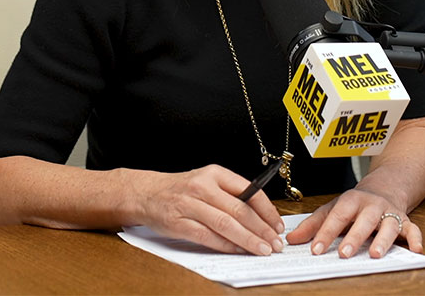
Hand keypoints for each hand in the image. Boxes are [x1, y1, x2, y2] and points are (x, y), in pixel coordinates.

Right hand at [132, 165, 285, 255]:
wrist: (146, 194)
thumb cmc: (181, 190)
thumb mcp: (207, 182)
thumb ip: (230, 194)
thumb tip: (261, 217)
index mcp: (215, 173)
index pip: (249, 191)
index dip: (267, 210)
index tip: (278, 225)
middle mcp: (203, 186)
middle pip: (239, 210)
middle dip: (262, 229)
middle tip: (275, 243)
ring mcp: (190, 205)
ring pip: (226, 224)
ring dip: (248, 240)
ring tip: (263, 249)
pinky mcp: (178, 223)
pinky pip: (208, 236)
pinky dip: (225, 245)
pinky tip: (238, 250)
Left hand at [285, 186, 421, 258]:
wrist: (385, 187)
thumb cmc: (355, 203)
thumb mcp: (332, 209)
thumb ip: (313, 224)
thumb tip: (292, 239)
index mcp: (351, 201)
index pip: (337, 217)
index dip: (326, 233)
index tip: (316, 249)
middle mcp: (371, 206)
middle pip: (364, 221)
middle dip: (354, 237)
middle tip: (344, 254)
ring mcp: (389, 213)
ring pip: (388, 225)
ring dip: (383, 240)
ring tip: (375, 254)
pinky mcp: (404, 220)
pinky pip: (413, 228)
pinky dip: (416, 238)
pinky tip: (416, 249)